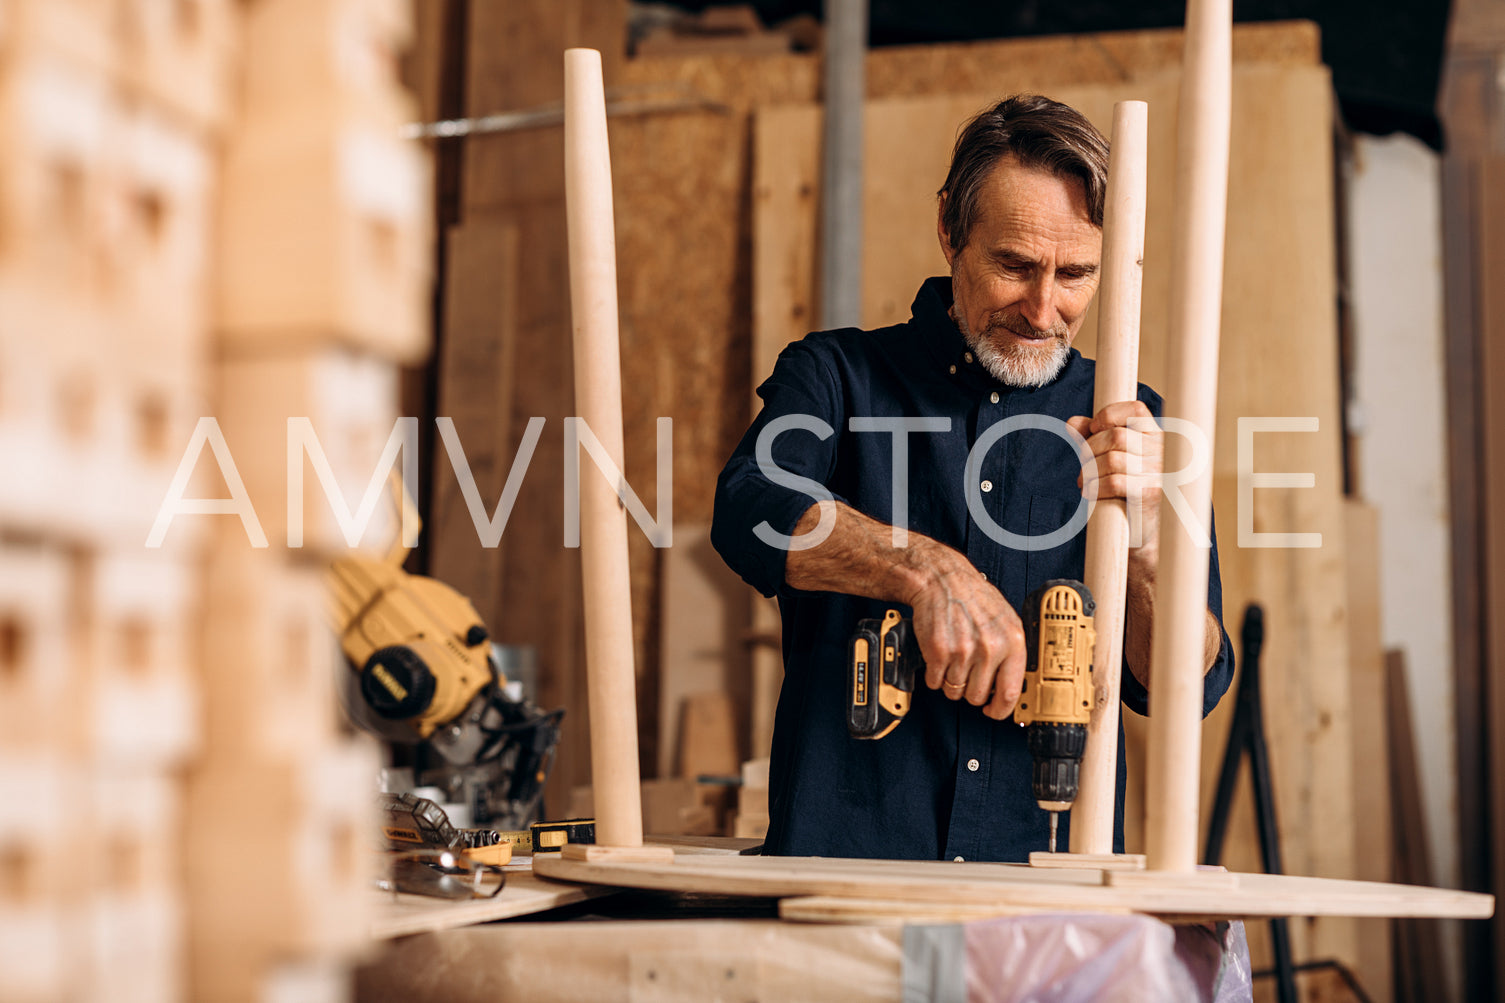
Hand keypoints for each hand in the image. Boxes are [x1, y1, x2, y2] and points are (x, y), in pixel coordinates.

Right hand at [902, 541, 1026, 719]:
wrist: (941, 579)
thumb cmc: (972, 597)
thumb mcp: (1005, 620)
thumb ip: (1010, 652)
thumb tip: (1010, 686)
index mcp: (1012, 641)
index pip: (1010, 693)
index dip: (999, 709)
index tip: (992, 711)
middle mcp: (990, 648)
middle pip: (977, 696)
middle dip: (969, 689)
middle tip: (966, 672)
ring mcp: (963, 651)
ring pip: (954, 691)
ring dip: (950, 680)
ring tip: (952, 658)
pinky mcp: (938, 652)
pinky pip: (934, 682)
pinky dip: (933, 674)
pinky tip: (939, 656)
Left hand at [1066, 401, 1163, 564]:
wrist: (1146, 531)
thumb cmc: (1128, 491)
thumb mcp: (1111, 460)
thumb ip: (1092, 438)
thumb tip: (1072, 422)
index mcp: (1157, 436)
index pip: (1136, 409)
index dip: (1109, 414)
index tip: (1093, 429)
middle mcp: (1163, 451)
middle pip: (1115, 436)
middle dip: (1090, 450)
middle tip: (1083, 467)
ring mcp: (1160, 472)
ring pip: (1111, 459)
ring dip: (1089, 472)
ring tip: (1084, 483)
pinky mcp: (1152, 494)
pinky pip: (1115, 483)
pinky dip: (1095, 487)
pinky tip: (1090, 493)